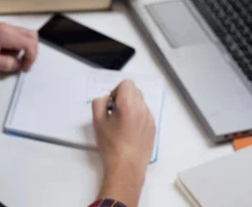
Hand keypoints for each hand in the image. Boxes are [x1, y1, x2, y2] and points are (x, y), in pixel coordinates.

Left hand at [0, 23, 37, 72]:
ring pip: (27, 34)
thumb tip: (19, 65)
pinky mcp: (2, 27)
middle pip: (33, 36)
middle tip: (23, 64)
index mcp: (6, 35)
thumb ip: (7, 64)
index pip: (30, 44)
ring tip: (15, 59)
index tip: (24, 68)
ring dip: (26, 48)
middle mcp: (9, 27)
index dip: (31, 58)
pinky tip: (9, 53)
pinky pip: (19, 34)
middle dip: (32, 52)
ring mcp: (6, 26)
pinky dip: (20, 44)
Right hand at [91, 79, 155, 206]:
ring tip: (122, 123)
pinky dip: (138, 116)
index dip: (116, 91)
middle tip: (115, 112)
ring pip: (141, 103)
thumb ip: (99, 103)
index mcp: (128, 104)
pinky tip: (130, 131)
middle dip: (124, 97)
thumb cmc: (111, 145)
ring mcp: (150, 118)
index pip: (126, 84)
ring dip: (132, 106)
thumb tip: (107, 100)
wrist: (127, 167)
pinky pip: (145, 114)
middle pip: (135, 91)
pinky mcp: (153, 128)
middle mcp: (142, 108)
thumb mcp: (97, 122)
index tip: (112, 104)